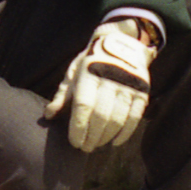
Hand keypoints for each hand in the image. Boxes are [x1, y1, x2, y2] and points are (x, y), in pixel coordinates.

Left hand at [43, 19, 156, 151]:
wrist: (122, 42)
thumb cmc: (92, 61)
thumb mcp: (74, 72)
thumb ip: (63, 94)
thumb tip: (48, 115)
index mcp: (90, 72)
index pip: (84, 106)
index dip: (78, 127)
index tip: (74, 142)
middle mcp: (111, 77)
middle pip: (101, 116)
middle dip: (91, 137)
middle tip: (85, 147)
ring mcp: (128, 84)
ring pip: (118, 119)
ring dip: (106, 137)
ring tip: (96, 144)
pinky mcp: (142, 91)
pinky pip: (134, 118)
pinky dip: (125, 134)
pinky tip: (114, 142)